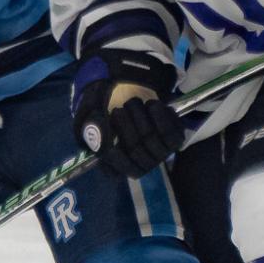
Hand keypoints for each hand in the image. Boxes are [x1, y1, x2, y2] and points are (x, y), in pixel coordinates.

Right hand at [72, 51, 182, 178]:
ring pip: (153, 141)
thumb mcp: (90, 115)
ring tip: (133, 102)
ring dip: (141, 118)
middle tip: (118, 108)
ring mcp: (158, 153)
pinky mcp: (173, 140)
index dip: (116, 158)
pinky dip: (163, 117)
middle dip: (126, 126)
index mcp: (114, 163)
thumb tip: (103, 147)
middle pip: (137, 151)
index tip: (110, 144)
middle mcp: (139, 163)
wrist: (125, 91)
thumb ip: (93, 130)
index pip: (115, 171)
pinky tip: (153, 105)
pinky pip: (173, 135)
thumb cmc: (103, 106)